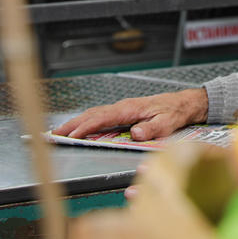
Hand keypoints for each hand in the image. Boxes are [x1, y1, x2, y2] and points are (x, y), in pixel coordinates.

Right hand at [52, 88, 208, 141]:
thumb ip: (153, 127)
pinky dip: (86, 122)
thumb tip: (136, 133)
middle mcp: (123, 107)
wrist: (184, 103)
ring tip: (59, 132)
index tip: (71, 135)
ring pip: (94, 115)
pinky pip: (101, 117)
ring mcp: (122, 109)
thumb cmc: (176, 111)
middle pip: (92, 115)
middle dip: (71, 124)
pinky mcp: (124, 112)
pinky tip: (79, 128)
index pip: (102, 118)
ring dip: (75, 123)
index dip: (85, 127)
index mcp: (130, 109)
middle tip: (53, 134)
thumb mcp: (168, 121)